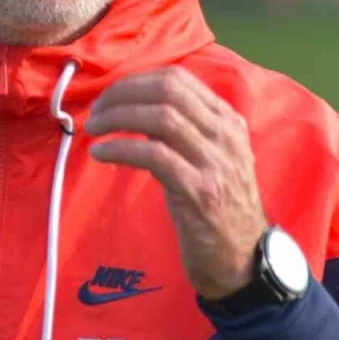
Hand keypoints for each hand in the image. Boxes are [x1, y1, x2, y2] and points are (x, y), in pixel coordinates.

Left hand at [85, 67, 267, 300]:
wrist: (245, 260)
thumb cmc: (219, 208)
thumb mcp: (208, 158)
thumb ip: (183, 130)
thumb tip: (133, 107)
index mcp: (228, 121)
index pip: (179, 79)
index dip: (136, 81)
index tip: (110, 96)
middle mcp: (226, 135)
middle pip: (168, 91)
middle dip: (123, 94)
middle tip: (96, 112)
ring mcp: (216, 163)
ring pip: (161, 117)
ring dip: (117, 117)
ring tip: (94, 129)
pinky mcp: (200, 192)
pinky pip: (154, 156)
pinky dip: (121, 149)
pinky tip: (102, 154)